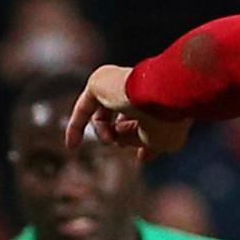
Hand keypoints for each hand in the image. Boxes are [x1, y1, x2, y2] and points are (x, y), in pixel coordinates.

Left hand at [67, 64, 189, 158]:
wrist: (163, 92)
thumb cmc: (168, 118)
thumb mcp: (160, 141)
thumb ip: (149, 147)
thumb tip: (143, 157)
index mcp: (162, 96)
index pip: (147, 116)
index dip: (141, 138)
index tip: (142, 156)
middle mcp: (142, 86)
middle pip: (127, 116)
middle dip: (123, 136)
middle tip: (121, 145)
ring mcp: (121, 82)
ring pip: (105, 115)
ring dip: (108, 134)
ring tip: (112, 139)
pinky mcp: (100, 81)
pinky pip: (84, 108)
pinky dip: (76, 126)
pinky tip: (72, 145)